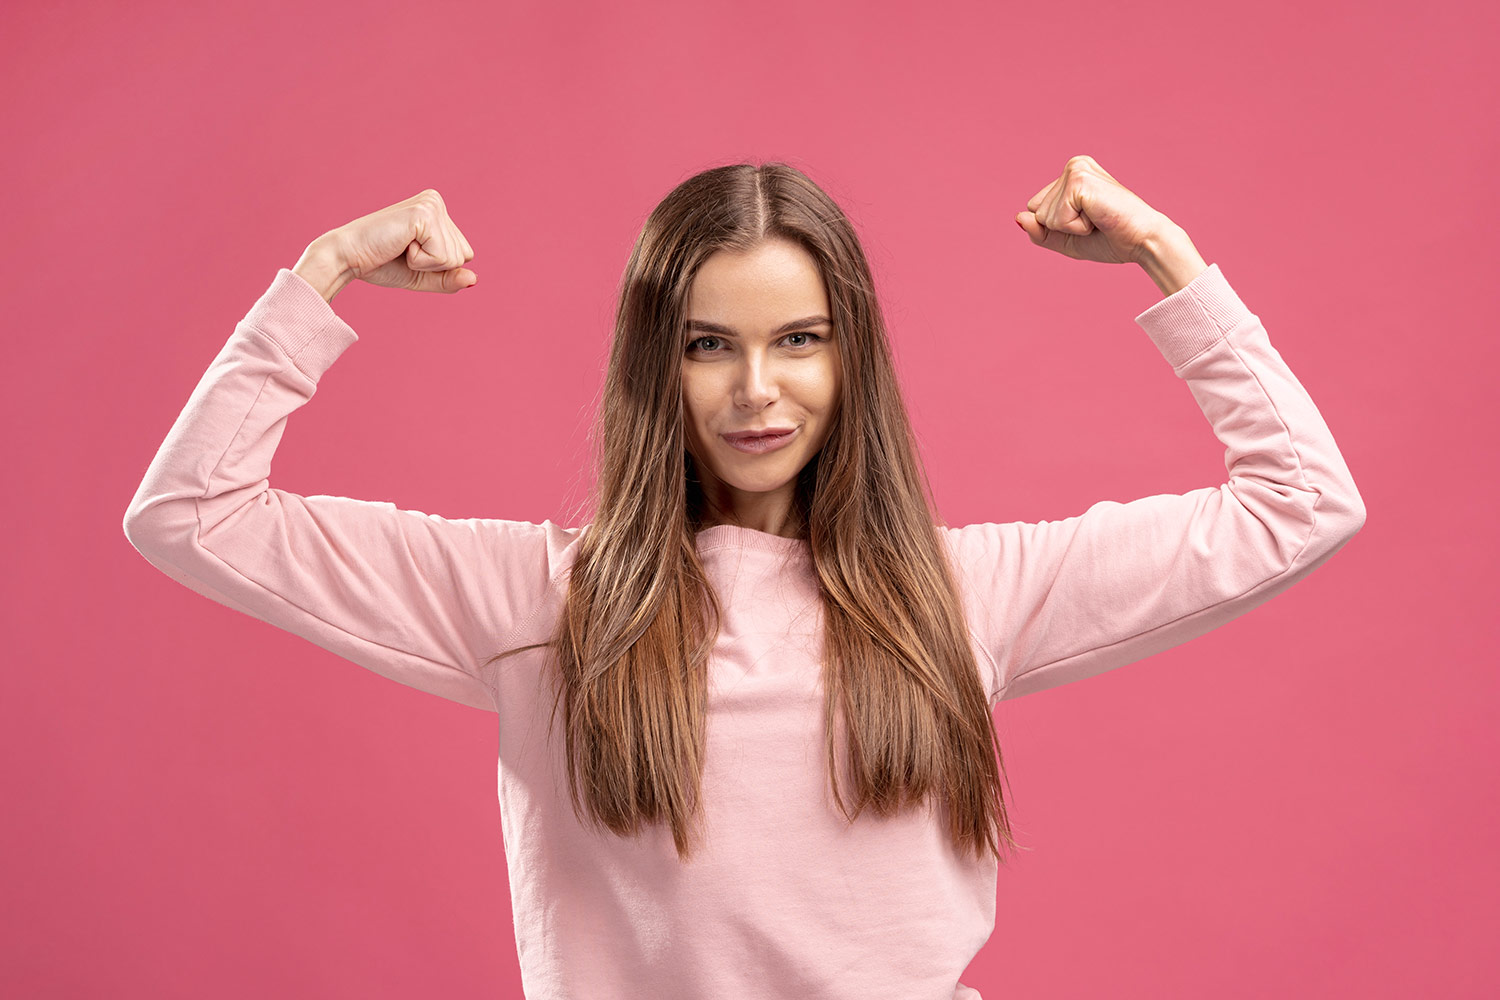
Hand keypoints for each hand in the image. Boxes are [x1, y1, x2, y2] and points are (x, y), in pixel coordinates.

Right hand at [311, 189, 477, 294]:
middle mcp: (436, 202)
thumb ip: (449, 279)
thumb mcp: (423, 276)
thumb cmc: (381, 263)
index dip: (438, 267)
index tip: (408, 253)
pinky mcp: (424, 213)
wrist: (348, 258)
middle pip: (463, 256)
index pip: (464, 255)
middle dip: (433, 265)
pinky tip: (400, 245)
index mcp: (438, 211)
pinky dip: (420, 261)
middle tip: (402, 251)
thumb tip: (475, 279)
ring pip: (455, 258)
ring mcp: (431, 205)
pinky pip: (442, 257)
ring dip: (425, 263)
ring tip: (400, 247)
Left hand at [1015, 156, 1173, 265]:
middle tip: (1095, 222)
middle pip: (1036, 211)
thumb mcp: (1066, 240)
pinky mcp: (1078, 181)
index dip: (1058, 227)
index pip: (1036, 210)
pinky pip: (1056, 219)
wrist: (1143, 241)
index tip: (1089, 222)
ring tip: (1098, 219)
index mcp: (1071, 174)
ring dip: (1070, 227)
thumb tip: (1017, 216)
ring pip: (1044, 216)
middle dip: (1062, 227)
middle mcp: (1073, 166)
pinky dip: (1075, 228)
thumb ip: (1039, 232)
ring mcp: (1075, 170)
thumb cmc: (1110, 239)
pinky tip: (1097, 217)